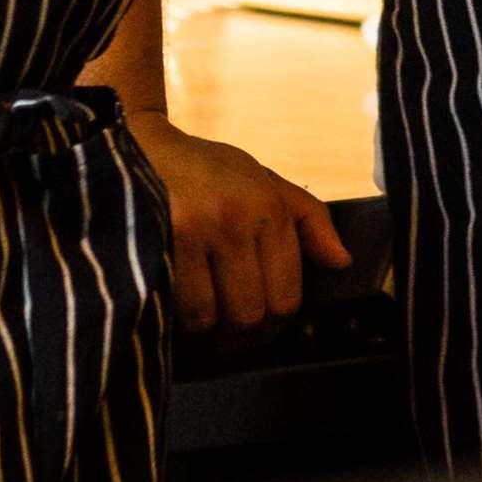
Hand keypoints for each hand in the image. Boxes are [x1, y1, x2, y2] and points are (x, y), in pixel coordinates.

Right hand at [128, 112, 351, 329]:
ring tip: (197, 329)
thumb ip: (309, 220)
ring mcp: (195, 229)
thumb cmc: (206, 169)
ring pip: (210, 319)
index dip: (271, 327)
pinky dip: (174, 323)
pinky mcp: (156, 239)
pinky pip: (174, 307)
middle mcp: (237, 218)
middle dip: (237, 337)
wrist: (141, 144)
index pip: (286, 297)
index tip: (255, 331)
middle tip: (223, 337)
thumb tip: (341, 262)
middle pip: (250, 315)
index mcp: (269, 207)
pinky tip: (173, 316)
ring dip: (203, 335)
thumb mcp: (264, 180)